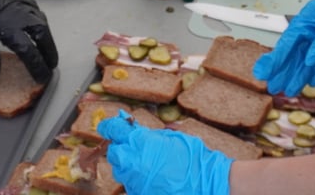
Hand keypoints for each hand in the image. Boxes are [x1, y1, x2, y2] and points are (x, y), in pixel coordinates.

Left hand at [0, 0, 58, 86]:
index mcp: (9, 27)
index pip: (30, 52)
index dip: (38, 67)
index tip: (42, 77)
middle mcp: (21, 15)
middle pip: (43, 36)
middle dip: (49, 52)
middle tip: (51, 64)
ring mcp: (25, 3)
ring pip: (42, 23)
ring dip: (47, 38)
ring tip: (47, 51)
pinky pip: (36, 13)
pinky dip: (40, 24)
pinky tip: (38, 31)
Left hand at [99, 111, 230, 194]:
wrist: (207, 183)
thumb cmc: (193, 156)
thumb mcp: (170, 137)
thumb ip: (147, 134)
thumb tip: (132, 128)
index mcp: (140, 142)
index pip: (113, 130)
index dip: (109, 126)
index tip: (107, 126)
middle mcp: (133, 162)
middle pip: (113, 153)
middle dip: (120, 149)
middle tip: (133, 148)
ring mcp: (135, 181)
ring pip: (120, 172)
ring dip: (127, 166)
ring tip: (145, 165)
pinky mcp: (139, 194)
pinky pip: (130, 186)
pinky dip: (135, 181)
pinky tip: (151, 178)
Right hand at [253, 0, 314, 95]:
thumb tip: (310, 60)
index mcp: (309, 20)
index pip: (288, 43)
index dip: (275, 59)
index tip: (263, 72)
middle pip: (296, 55)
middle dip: (284, 72)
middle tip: (273, 87)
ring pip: (310, 62)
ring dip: (300, 76)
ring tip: (290, 90)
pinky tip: (312, 81)